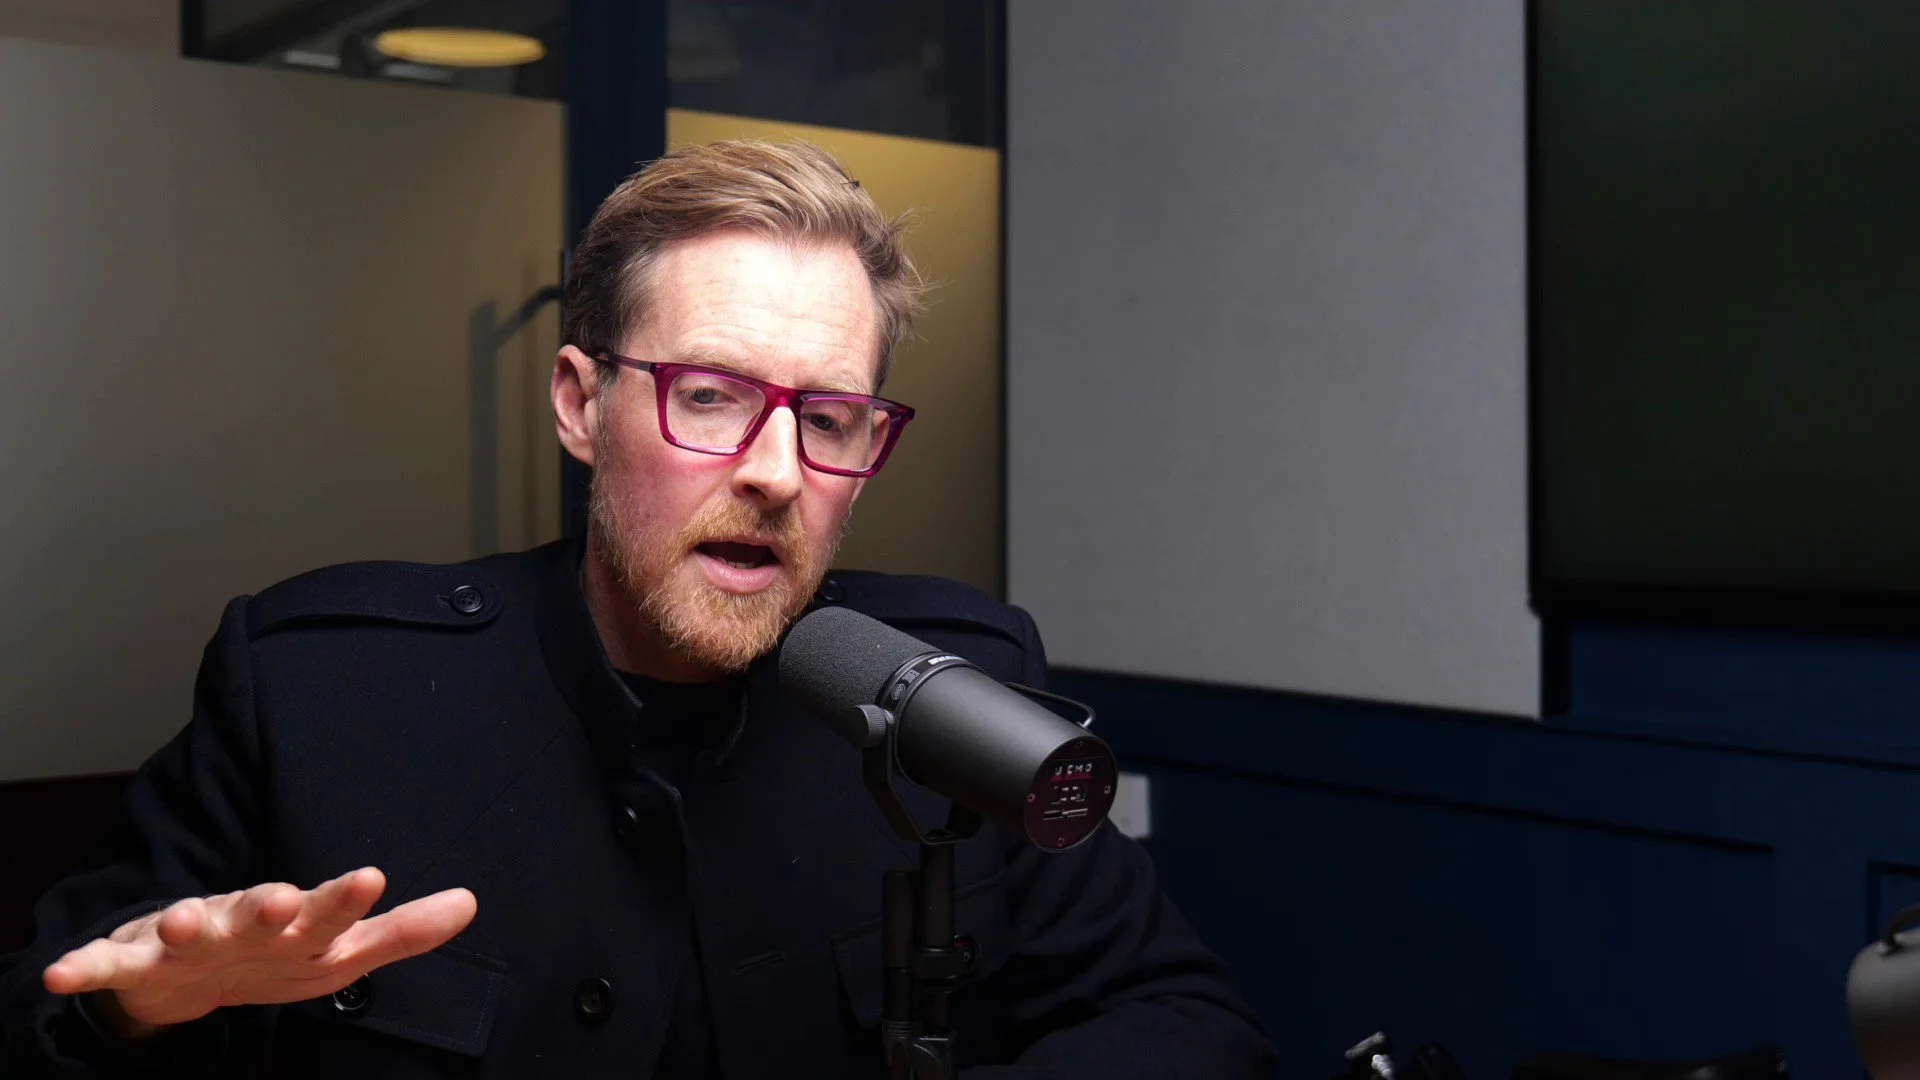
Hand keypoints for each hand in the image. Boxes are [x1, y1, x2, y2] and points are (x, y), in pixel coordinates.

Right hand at [41, 867, 475, 1033]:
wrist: (184, 972)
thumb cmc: (275, 954)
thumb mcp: (341, 952)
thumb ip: (402, 931)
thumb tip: (472, 902)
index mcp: (294, 923)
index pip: (328, 910)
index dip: (346, 898)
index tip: (373, 876)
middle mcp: (240, 921)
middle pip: (257, 911)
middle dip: (268, 905)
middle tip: (283, 897)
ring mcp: (183, 938)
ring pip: (183, 929)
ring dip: (181, 923)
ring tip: (182, 919)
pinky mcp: (131, 961)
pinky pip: (105, 965)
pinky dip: (84, 967)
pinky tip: (64, 971)